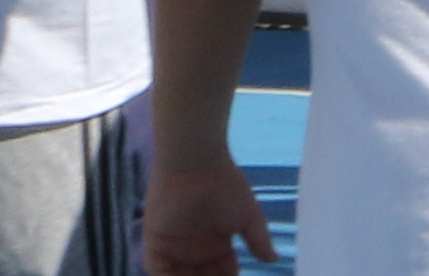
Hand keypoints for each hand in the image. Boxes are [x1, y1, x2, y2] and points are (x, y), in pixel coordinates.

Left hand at [142, 157, 275, 274]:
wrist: (196, 163)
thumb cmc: (225, 185)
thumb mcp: (249, 215)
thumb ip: (259, 240)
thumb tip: (274, 260)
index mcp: (216, 244)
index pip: (223, 273)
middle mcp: (195, 249)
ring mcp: (174, 247)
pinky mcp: (154, 242)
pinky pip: (157, 270)